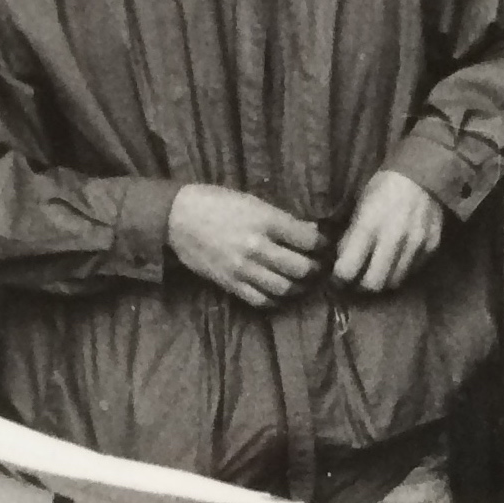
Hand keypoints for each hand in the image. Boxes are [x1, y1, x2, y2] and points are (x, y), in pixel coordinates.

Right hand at [168, 188, 322, 307]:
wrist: (177, 218)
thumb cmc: (216, 203)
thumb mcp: (252, 202)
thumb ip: (280, 219)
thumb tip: (310, 231)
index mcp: (265, 220)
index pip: (308, 239)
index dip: (323, 243)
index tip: (326, 244)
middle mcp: (257, 247)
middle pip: (301, 268)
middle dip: (317, 268)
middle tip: (321, 265)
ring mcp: (243, 269)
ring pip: (285, 288)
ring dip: (301, 287)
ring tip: (305, 281)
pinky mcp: (231, 284)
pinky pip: (261, 300)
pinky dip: (277, 300)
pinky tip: (282, 293)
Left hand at [330, 169, 445, 293]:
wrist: (423, 174)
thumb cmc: (384, 188)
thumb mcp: (360, 207)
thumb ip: (351, 236)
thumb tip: (342, 261)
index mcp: (368, 226)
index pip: (348, 270)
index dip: (339, 279)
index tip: (338, 278)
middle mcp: (393, 240)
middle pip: (373, 285)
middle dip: (361, 286)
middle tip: (357, 280)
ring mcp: (415, 245)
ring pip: (394, 283)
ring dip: (383, 281)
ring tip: (377, 272)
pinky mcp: (431, 247)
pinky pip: (412, 272)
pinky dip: (401, 271)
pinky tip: (396, 261)